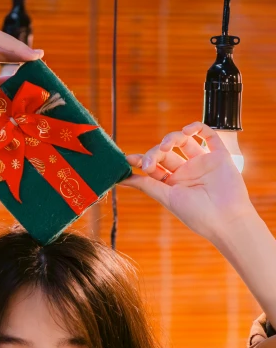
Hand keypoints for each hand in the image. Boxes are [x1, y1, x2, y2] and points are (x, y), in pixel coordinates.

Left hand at [121, 122, 256, 243]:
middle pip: (166, 153)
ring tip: (166, 145)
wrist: (226, 219)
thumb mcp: (167, 198)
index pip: (154, 166)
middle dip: (155, 152)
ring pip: (183, 141)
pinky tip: (187, 131)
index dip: (142, 160)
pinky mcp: (219, 156)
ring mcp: (202, 163)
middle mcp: (187, 173)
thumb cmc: (197, 214)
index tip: (130, 159)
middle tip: (150, 161)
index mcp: (173, 185)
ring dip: (171, 138)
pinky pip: (208, 135)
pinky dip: (197, 127)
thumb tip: (121, 178)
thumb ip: (147, 185)